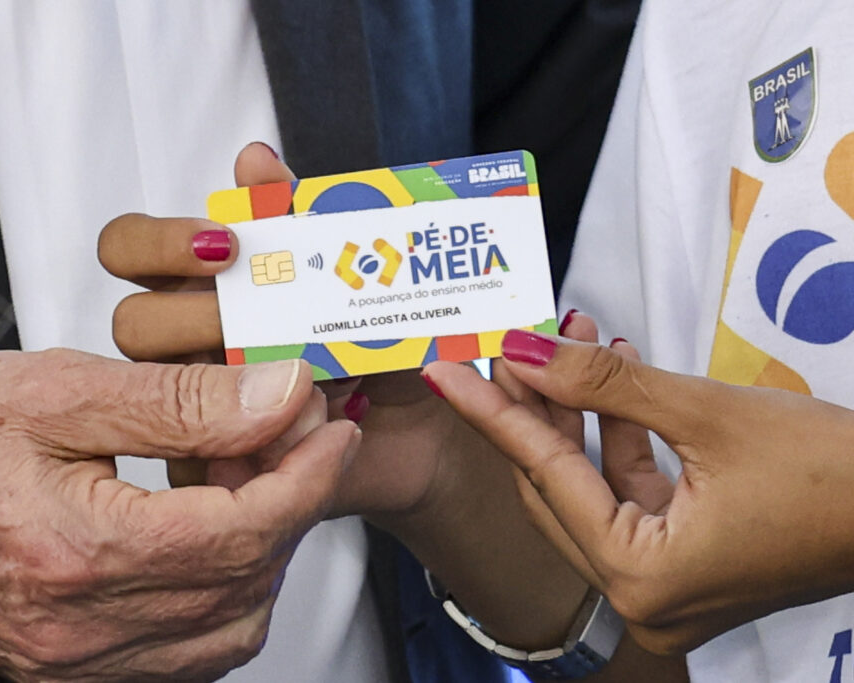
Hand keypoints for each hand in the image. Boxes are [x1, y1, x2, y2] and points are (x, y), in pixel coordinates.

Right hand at [0, 349, 359, 680]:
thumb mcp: (60, 391)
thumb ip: (180, 401)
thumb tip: (277, 396)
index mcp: (79, 550)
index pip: (243, 531)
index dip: (307, 477)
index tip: (329, 428)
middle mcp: (81, 626)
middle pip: (246, 582)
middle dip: (292, 505)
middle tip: (290, 438)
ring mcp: (77, 657)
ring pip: (227, 631)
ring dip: (265, 554)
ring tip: (249, 479)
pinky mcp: (72, 663)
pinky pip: (185, 653)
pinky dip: (223, 595)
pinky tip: (212, 535)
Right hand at [97, 142, 452, 518]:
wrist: (426, 424)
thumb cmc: (384, 342)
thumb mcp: (350, 271)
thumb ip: (298, 214)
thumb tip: (253, 157)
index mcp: (203, 286)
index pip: (129, 250)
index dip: (157, 242)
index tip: (223, 246)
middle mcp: (189, 345)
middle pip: (135, 325)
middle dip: (197, 319)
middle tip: (254, 321)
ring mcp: (197, 412)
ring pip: (164, 402)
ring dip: (236, 387)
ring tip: (313, 383)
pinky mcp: (219, 469)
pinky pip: (204, 465)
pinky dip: (263, 444)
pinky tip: (318, 426)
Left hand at [427, 321, 853, 654]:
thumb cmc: (837, 473)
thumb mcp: (706, 413)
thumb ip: (602, 382)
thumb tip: (522, 352)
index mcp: (642, 578)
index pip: (543, 476)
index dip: (490, 413)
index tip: (445, 371)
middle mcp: (644, 599)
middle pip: (557, 488)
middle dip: (535, 408)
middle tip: (507, 346)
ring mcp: (666, 588)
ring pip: (591, 489)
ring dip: (581, 416)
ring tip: (569, 344)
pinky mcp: (687, 565)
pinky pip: (630, 498)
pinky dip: (621, 441)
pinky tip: (616, 381)